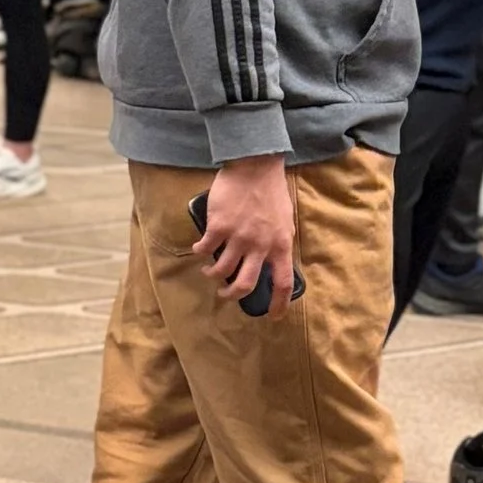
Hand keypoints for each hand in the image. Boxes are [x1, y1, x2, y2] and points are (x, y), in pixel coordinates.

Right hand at [193, 153, 297, 312]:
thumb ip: (278, 242)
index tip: (274, 316)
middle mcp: (260, 245)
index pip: (283, 282)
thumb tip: (270, 260)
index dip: (278, 304)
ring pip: (221, 270)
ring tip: (209, 271)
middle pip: (245, 284)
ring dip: (212, 274)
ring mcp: (238, 237)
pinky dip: (199, 252)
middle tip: (225, 294)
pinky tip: (197, 250)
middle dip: (232, 294)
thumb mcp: (285, 221)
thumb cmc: (271, 191)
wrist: (255, 166)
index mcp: (280, 245)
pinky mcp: (219, 226)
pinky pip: (205, 249)